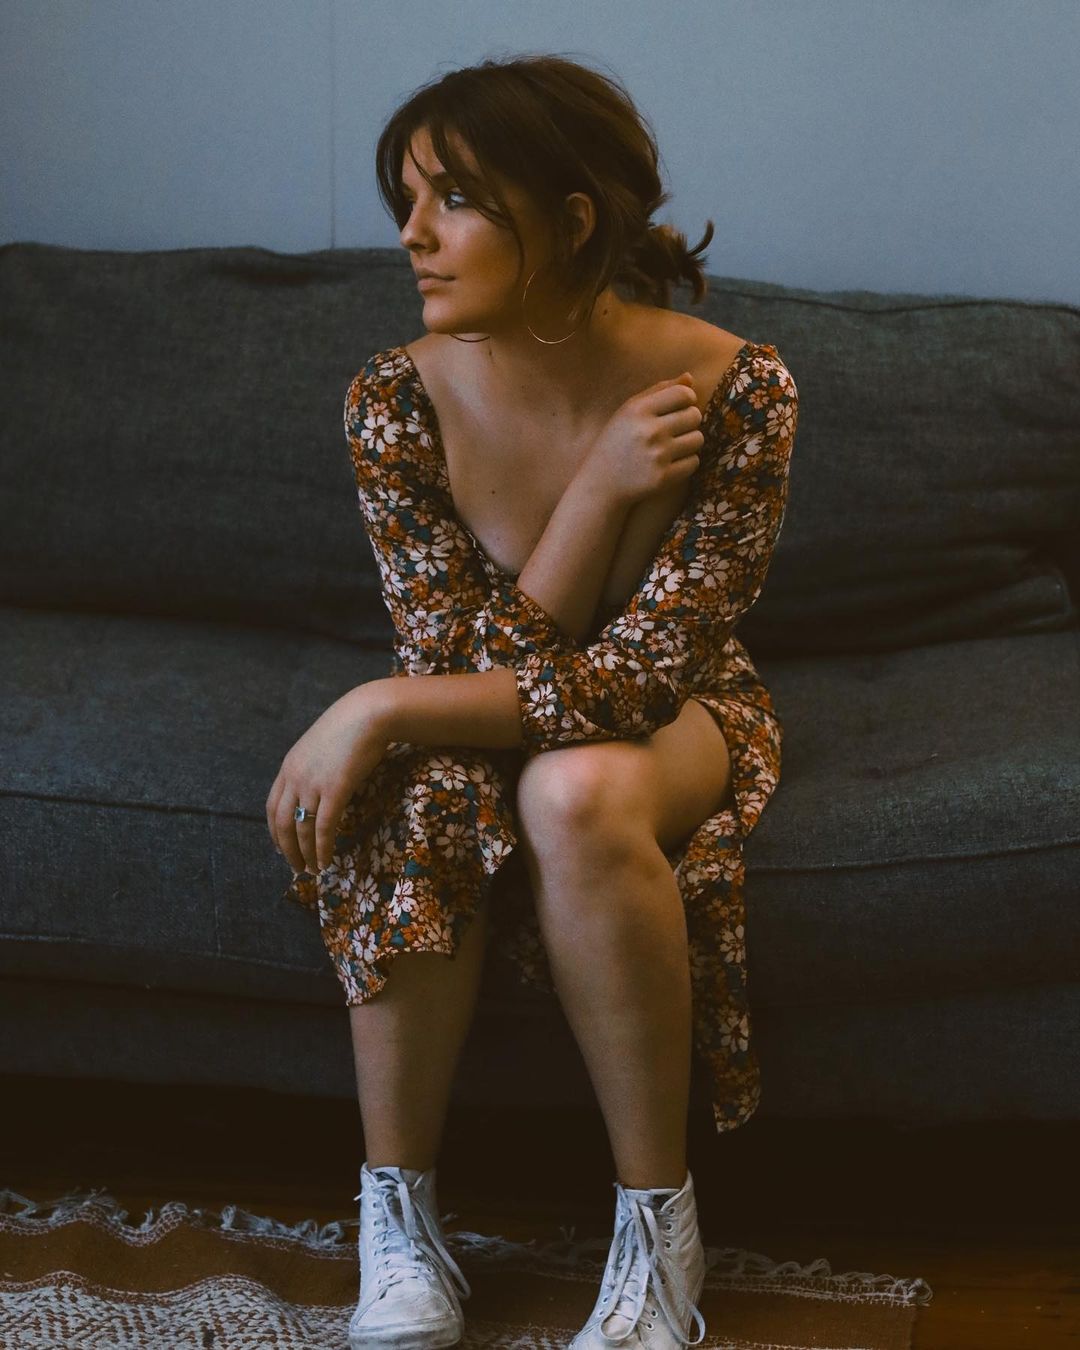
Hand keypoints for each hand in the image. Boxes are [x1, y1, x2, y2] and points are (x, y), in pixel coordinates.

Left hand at [266, 684, 390, 876]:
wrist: (369, 713)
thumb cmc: (352, 726)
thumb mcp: (322, 746)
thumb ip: (314, 766)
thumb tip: (319, 786)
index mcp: (289, 766)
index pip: (272, 807)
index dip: (275, 831)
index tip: (281, 848)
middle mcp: (295, 777)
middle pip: (283, 823)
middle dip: (288, 850)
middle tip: (297, 868)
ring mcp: (313, 784)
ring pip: (302, 830)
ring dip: (306, 854)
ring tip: (314, 870)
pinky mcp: (335, 790)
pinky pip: (323, 827)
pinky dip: (323, 848)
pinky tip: (327, 861)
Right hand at [579, 372, 703, 507]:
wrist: (600, 484)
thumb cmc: (616, 442)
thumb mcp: (629, 411)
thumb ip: (659, 391)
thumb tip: (689, 378)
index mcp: (638, 410)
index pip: (683, 394)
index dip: (688, 398)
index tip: (681, 407)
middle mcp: (649, 431)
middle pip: (694, 416)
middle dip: (690, 420)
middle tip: (676, 428)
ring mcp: (657, 456)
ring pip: (697, 439)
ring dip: (690, 442)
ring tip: (673, 446)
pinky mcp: (663, 478)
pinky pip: (693, 462)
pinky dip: (686, 462)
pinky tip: (671, 462)